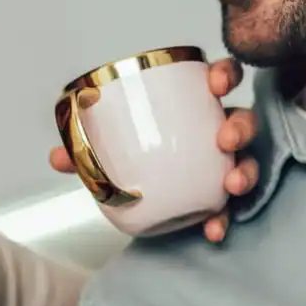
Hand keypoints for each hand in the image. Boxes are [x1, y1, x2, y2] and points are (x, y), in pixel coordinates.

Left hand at [49, 57, 259, 242]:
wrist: (141, 204)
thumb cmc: (134, 162)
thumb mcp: (109, 154)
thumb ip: (86, 155)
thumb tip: (58, 157)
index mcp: (195, 108)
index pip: (219, 80)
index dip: (224, 75)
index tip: (215, 83)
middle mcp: (217, 133)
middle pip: (242, 119)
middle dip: (240, 126)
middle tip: (226, 140)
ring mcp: (225, 166)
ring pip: (247, 161)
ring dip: (244, 171)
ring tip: (231, 185)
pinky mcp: (222, 199)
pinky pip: (229, 208)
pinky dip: (223, 218)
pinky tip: (214, 230)